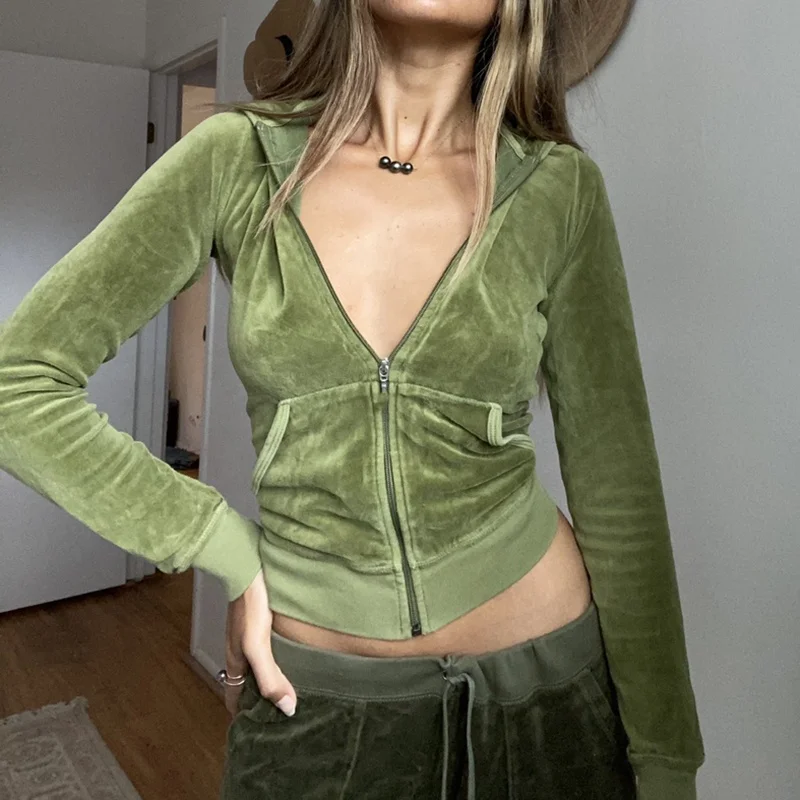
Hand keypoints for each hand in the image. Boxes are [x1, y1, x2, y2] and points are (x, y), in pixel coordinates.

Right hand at [222, 569, 297, 718]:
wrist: (247, 569)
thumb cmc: (249, 606)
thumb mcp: (258, 645)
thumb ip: (270, 676)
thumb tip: (287, 707)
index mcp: (235, 660)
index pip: (234, 695)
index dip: (242, 713)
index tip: (256, 729)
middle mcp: (239, 650)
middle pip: (246, 681)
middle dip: (257, 698)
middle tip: (280, 711)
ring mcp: (247, 634)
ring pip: (256, 664)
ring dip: (268, 677)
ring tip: (289, 686)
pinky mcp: (258, 620)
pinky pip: (265, 646)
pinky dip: (275, 657)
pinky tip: (291, 653)